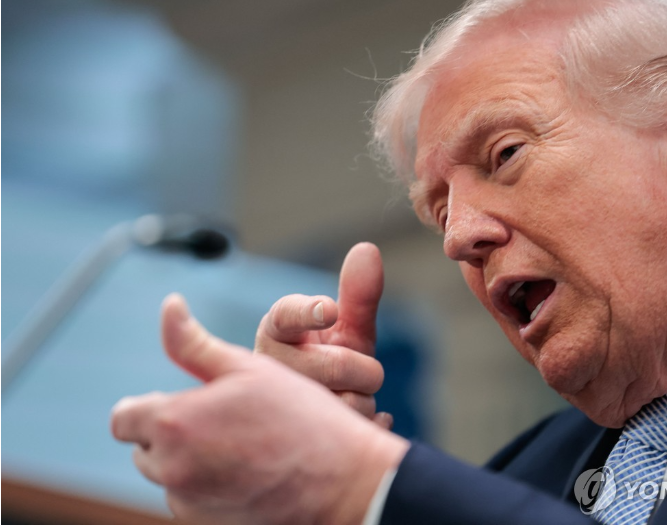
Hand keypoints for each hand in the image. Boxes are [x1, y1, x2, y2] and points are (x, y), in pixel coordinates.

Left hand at [111, 294, 408, 524]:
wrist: (343, 482)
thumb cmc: (301, 418)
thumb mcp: (249, 368)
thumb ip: (194, 342)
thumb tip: (169, 305)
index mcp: (173, 423)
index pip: (123, 418)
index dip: (147, 407)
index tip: (181, 402)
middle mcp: (172, 469)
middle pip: (145, 449)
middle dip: (171, 433)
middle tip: (223, 420)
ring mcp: (189, 504)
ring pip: (170, 477)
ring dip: (190, 461)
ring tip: (242, 446)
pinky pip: (192, 503)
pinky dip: (209, 488)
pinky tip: (249, 472)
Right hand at [255, 242, 391, 427]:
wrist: (312, 420)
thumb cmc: (325, 363)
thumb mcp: (344, 330)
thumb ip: (357, 295)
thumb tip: (367, 249)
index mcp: (275, 332)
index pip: (285, 316)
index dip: (307, 311)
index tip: (327, 308)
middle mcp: (268, 369)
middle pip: (336, 366)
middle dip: (362, 368)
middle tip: (357, 371)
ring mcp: (278, 411)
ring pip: (349, 404)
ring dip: (363, 401)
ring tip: (345, 399)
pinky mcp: (299, 444)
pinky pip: (356, 430)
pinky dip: (372, 422)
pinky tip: (360, 422)